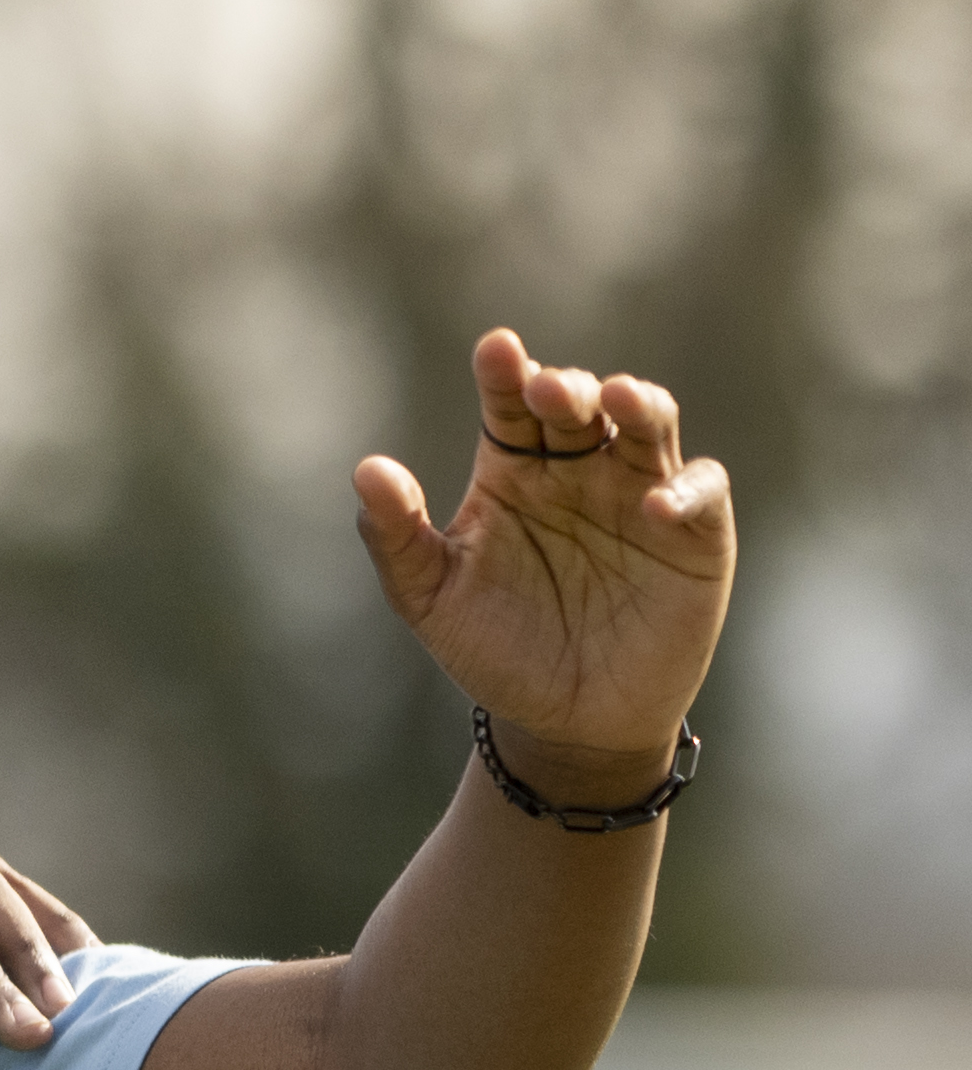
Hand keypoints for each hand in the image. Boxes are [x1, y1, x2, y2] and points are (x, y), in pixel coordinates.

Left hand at [361, 322, 737, 799]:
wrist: (563, 720)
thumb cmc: (494, 647)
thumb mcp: (429, 598)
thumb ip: (395, 536)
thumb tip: (368, 469)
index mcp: (513, 471)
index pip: (509, 406)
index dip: (504, 373)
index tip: (496, 349)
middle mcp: (579, 470)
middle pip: (581, 404)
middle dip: (567, 386)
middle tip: (547, 388)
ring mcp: (639, 494)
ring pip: (651, 425)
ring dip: (639, 405)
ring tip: (615, 398)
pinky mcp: (695, 534)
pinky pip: (701, 491)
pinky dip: (687, 488)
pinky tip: (655, 504)